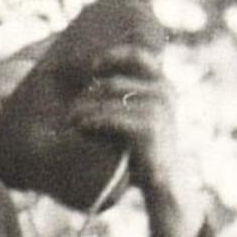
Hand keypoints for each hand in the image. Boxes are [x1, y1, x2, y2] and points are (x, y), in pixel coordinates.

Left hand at [62, 47, 181, 191]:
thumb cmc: (145, 147)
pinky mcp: (148, 127)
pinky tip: (82, 127)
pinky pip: (110, 118)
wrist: (163, 180)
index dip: (113, 56)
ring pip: (109, 100)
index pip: (138, 55)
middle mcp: (164, 91)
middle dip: (89, 95)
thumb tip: (93, 77)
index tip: (92, 66)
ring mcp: (158, 109)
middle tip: (73, 108)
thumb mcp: (142, 113)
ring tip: (72, 119)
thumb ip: (129, 93)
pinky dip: (92, 121)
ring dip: (85, 109)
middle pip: (113, 83)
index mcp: (163, 84)